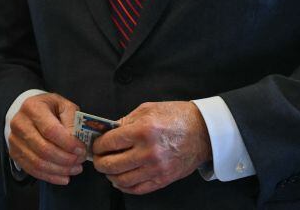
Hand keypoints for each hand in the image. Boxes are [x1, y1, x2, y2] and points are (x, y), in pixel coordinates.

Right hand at [7, 92, 86, 184]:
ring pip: (38, 162)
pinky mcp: (14, 153)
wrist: (31, 111)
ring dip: (60, 169)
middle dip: (66, 159)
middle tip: (80, 160)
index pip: (50, 130)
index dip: (68, 143)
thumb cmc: (50, 108)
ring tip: (75, 168)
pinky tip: (64, 176)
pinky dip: (50, 176)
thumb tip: (76, 141)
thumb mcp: (64, 106)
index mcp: (32, 107)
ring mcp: (14, 139)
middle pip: (44, 149)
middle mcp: (19, 123)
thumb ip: (72, 120)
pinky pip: (32, 170)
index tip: (81, 149)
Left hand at [92, 101, 211, 194]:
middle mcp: (148, 152)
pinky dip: (125, 186)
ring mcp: (156, 168)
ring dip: (110, 175)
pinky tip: (121, 179)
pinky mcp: (163, 179)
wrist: (203, 131)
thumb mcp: (148, 109)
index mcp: (143, 130)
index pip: (109, 142)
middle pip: (112, 164)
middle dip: (99, 162)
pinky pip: (138, 188)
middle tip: (97, 158)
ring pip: (122, 180)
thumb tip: (108, 131)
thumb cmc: (176, 117)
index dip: (98, 145)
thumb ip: (126, 121)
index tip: (96, 144)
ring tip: (108, 169)